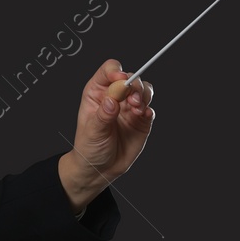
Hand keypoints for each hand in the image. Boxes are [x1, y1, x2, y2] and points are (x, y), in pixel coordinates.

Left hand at [69, 59, 154, 188]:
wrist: (100, 168)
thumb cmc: (89, 147)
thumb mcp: (92, 131)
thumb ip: (103, 115)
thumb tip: (112, 99)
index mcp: (97, 93)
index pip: (108, 72)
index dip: (116, 71)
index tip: (121, 80)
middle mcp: (115, 97)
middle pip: (130, 78)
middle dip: (134, 85)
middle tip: (132, 100)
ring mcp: (129, 108)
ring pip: (143, 90)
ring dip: (143, 95)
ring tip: (137, 109)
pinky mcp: (141, 120)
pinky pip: (150, 108)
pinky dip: (149, 109)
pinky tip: (143, 115)